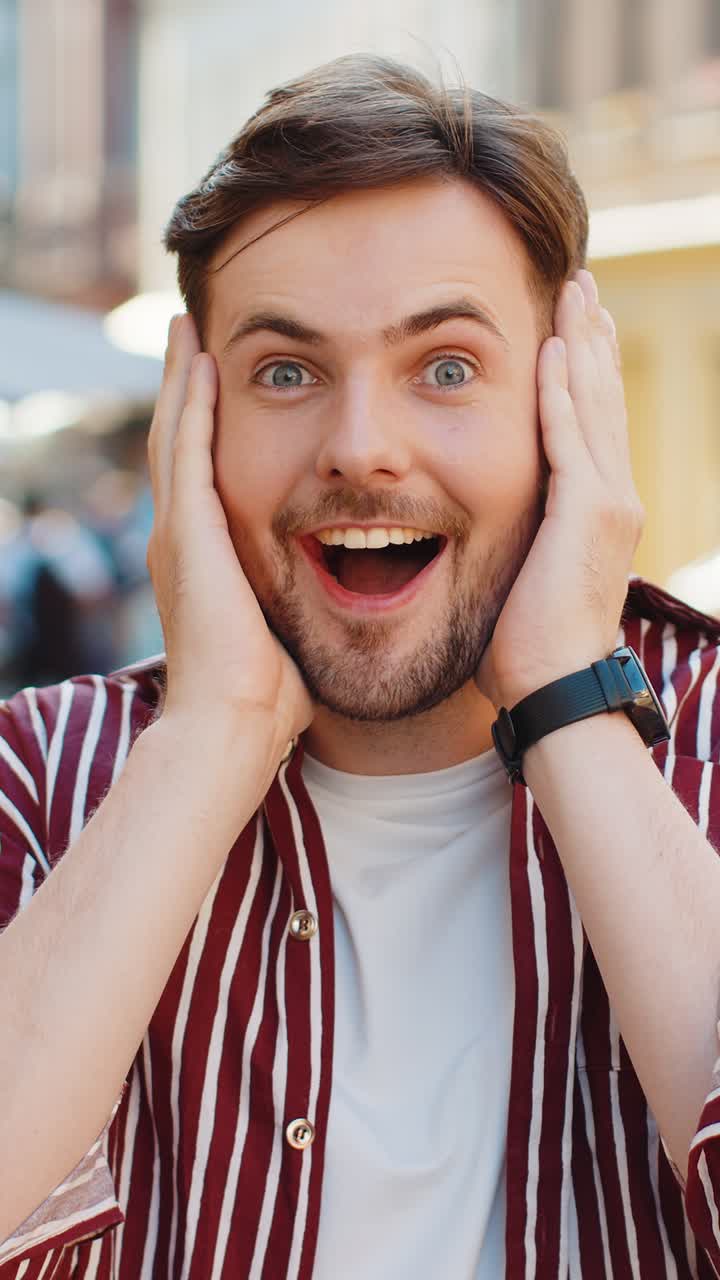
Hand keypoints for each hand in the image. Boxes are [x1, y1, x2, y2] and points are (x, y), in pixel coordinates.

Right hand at [146, 314, 313, 757]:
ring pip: (174, 434)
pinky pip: (187, 450)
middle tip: (190, 338)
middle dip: (184, 390)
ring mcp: (177, 533)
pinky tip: (199, 362)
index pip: (201, 477)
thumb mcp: (285, 632)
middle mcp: (180, 539)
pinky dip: (190, 404)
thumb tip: (344, 606)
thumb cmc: (267, 697)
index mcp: (203, 561)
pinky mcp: (188, 532)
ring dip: (182, 381)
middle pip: (178, 443)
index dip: (205, 430)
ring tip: (187, 330)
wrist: (234, 725)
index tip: (218, 389)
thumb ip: (299, 607)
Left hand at [474, 270, 643, 709]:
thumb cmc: (530, 650)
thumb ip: (524, 542)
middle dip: (591, 340)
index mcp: (598, 512)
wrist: (555, 688)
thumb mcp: (529, 580)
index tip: (573, 329)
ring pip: (594, 405)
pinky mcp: (586, 513)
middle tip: (582, 287)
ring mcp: (607, 503)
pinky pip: (571, 437)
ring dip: (582, 345)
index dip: (585, 373)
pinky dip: (563, 391)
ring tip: (577, 294)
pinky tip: (553, 348)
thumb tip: (494, 536)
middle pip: (602, 400)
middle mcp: (614, 497)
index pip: (593, 425)